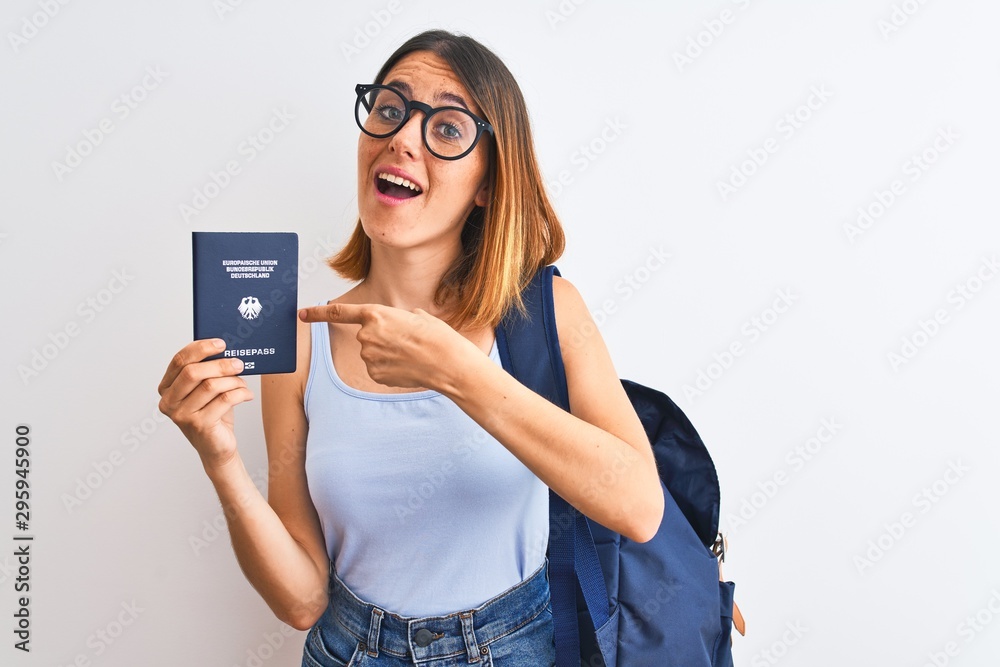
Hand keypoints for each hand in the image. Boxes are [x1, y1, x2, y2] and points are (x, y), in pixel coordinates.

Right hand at [157, 339, 253, 469]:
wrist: (217, 446)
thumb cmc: (212, 413)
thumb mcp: (206, 389)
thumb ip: (207, 371)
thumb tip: (226, 349)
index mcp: (167, 388)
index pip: (179, 361)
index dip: (200, 348)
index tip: (221, 343)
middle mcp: (169, 402)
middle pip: (193, 372)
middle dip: (220, 364)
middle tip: (239, 363)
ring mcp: (182, 415)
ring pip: (211, 386)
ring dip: (232, 380)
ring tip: (242, 382)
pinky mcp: (199, 425)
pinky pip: (224, 400)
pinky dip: (240, 393)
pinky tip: (247, 394)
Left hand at [297, 303, 474, 391]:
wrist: (447, 363)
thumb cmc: (436, 336)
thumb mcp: (417, 315)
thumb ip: (397, 319)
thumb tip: (396, 327)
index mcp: (375, 314)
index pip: (339, 313)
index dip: (317, 314)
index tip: (301, 313)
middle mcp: (367, 335)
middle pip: (366, 336)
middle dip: (382, 338)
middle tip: (406, 340)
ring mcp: (370, 357)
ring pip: (372, 354)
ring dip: (387, 353)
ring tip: (410, 354)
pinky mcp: (375, 375)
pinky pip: (377, 369)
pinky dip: (390, 368)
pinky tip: (406, 367)